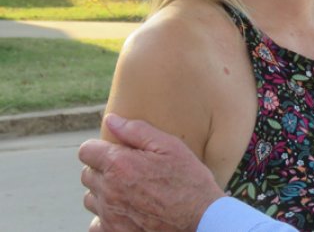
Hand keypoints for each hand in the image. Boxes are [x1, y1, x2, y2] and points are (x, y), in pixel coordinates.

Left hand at [79, 114, 223, 230]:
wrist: (200, 219)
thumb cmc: (189, 180)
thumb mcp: (170, 147)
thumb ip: (137, 131)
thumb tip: (111, 120)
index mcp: (120, 165)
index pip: (86, 151)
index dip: (99, 147)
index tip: (115, 150)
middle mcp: (109, 190)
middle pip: (87, 174)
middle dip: (102, 168)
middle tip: (128, 169)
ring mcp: (109, 214)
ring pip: (90, 198)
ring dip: (103, 192)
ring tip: (128, 189)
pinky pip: (96, 222)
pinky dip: (106, 215)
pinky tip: (126, 210)